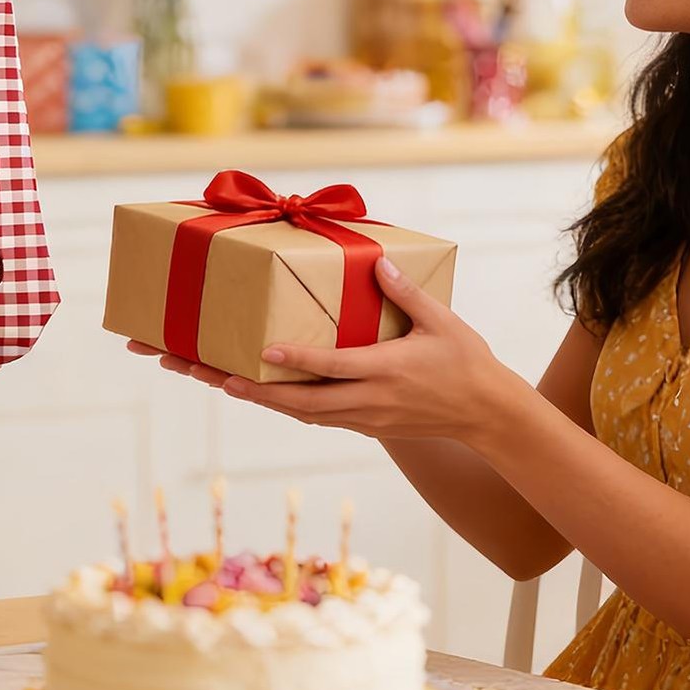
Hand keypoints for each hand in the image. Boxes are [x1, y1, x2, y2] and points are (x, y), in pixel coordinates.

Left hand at [127, 256, 520, 445]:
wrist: (490, 417)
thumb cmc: (468, 363)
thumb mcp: (443, 321)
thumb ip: (406, 295)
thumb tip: (377, 264)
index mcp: (386, 371)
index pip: (331, 367)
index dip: (295, 361)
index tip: (261, 351)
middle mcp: (366, 401)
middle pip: (295, 401)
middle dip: (243, 385)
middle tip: (199, 369)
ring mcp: (362, 418)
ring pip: (297, 412)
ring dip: (254, 396)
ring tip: (208, 375)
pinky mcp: (363, 425)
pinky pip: (313, 415)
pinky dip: (281, 402)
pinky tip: (254, 389)